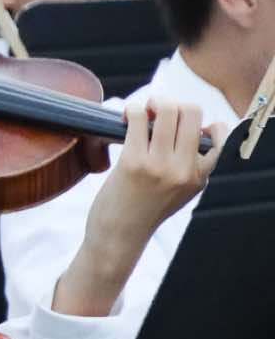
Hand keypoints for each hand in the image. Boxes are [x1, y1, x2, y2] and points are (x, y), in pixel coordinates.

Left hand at [54, 97, 216, 316]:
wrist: (119, 236)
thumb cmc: (144, 210)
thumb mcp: (181, 192)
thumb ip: (191, 166)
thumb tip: (196, 129)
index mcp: (200, 176)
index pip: (218, 134)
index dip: (202, 120)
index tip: (183, 124)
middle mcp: (185, 169)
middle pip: (191, 112)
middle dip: (174, 104)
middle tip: (157, 110)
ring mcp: (160, 165)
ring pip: (166, 110)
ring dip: (152, 103)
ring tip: (142, 111)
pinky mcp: (133, 163)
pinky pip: (136, 119)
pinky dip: (132, 110)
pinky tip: (126, 116)